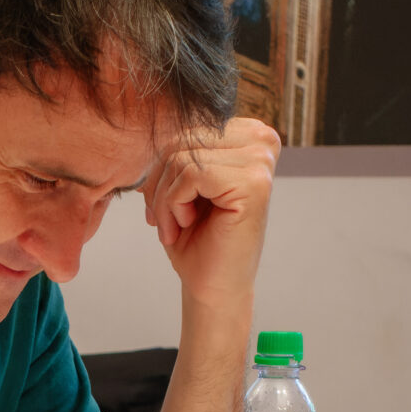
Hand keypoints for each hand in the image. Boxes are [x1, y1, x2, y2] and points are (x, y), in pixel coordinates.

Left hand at [142, 118, 280, 311]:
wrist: (210, 286)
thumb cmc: (196, 238)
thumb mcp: (178, 183)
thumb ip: (174, 149)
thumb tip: (149, 126)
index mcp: (247, 134)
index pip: (184, 128)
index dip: (160, 167)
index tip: (161, 204)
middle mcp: (261, 140)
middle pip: (181, 139)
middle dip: (158, 183)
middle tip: (163, 219)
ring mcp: (261, 160)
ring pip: (182, 158)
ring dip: (165, 199)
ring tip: (176, 226)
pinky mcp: (254, 182)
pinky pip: (190, 175)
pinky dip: (174, 206)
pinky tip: (185, 226)